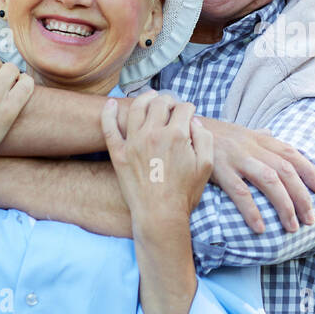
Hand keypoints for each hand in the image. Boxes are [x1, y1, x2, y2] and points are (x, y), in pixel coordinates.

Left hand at [100, 90, 213, 221]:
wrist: (160, 215)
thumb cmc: (185, 193)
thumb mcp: (206, 166)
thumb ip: (205, 139)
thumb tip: (195, 122)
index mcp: (176, 135)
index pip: (183, 108)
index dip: (189, 109)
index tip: (189, 114)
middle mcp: (153, 133)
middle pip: (160, 103)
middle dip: (169, 100)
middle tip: (172, 105)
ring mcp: (133, 142)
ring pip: (137, 108)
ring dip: (145, 98)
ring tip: (150, 97)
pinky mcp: (119, 153)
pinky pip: (109, 128)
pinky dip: (108, 113)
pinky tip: (111, 104)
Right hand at [198, 116, 314, 233]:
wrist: (183, 127)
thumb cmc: (214, 135)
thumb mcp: (240, 132)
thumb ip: (259, 136)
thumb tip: (273, 133)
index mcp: (260, 139)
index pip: (292, 154)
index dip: (309, 172)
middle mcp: (253, 147)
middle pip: (286, 171)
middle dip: (302, 196)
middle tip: (309, 219)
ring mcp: (237, 158)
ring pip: (270, 181)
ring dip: (285, 205)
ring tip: (292, 227)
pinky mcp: (219, 169)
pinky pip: (240, 192)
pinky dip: (252, 211)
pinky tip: (260, 228)